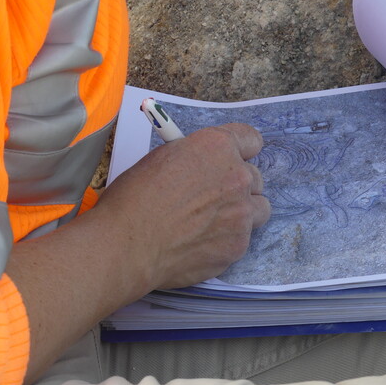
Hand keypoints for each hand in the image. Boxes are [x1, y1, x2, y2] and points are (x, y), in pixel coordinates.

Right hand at [96, 123, 270, 294]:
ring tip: (211, 222)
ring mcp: (242, 213)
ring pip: (258, 208)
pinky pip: (242, 238)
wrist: (127, 243)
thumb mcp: (162, 158)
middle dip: (237, 185)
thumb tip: (202, 164)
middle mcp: (237, 176)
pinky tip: (200, 243)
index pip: (250, 139)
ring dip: (241, 212)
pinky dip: (226, 240)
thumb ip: (194, 158)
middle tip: (213, 196)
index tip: (234, 158)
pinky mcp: (238, 245)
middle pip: (254, 176)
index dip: (240, 150)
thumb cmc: (134, 199)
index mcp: (216, 147)